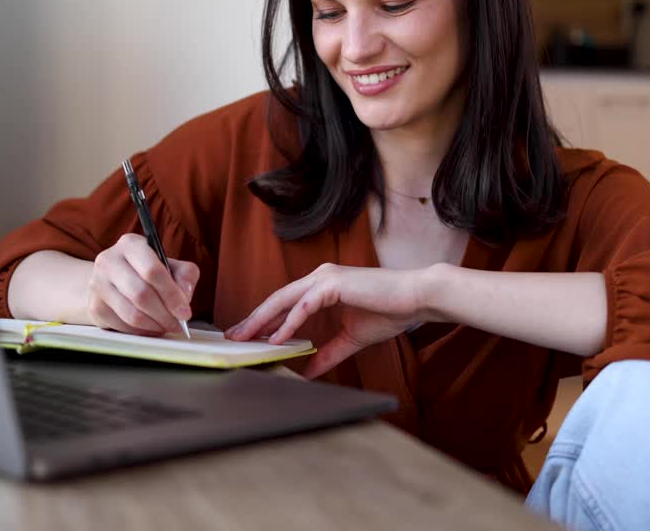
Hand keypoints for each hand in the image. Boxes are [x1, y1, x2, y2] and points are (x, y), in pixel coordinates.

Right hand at [86, 233, 198, 335]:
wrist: (111, 281)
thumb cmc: (146, 272)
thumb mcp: (170, 265)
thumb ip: (185, 275)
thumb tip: (185, 296)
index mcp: (130, 244)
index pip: (152, 271)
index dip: (172, 294)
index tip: (185, 312)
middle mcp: (109, 260)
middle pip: (141, 294)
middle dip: (165, 314)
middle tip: (178, 324)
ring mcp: (97, 284)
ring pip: (132, 314)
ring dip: (154, 325)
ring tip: (167, 326)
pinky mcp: (94, 306)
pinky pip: (123, 326)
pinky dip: (141, 331)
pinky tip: (151, 327)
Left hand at [225, 263, 424, 378]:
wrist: (416, 299)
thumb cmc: (389, 312)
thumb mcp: (351, 339)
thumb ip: (328, 353)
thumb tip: (310, 371)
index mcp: (322, 286)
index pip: (284, 303)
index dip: (264, 320)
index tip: (247, 336)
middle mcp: (319, 277)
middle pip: (277, 299)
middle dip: (253, 319)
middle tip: (233, 337)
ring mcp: (325, 277)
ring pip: (284, 299)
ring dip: (263, 319)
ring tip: (245, 337)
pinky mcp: (334, 283)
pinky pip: (304, 305)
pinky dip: (289, 322)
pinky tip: (277, 338)